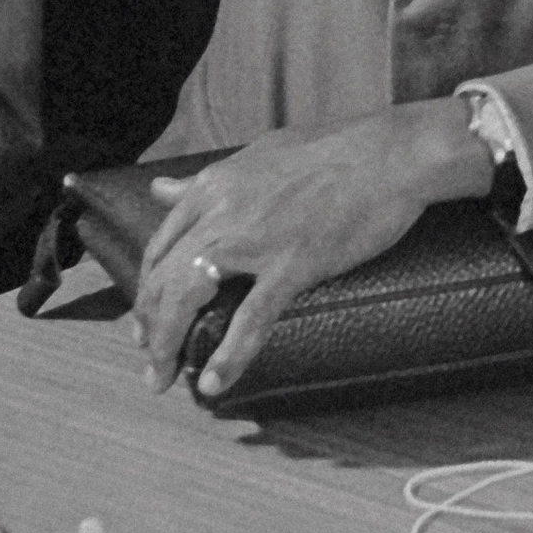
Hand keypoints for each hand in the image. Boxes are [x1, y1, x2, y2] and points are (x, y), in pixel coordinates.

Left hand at [129, 100, 494, 398]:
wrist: (388, 154)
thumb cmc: (332, 150)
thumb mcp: (256, 156)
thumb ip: (205, 181)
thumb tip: (161, 190)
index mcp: (213, 187)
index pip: (159, 246)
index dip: (146, 290)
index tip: (144, 320)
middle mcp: (222, 213)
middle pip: (163, 279)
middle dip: (148, 328)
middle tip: (151, 363)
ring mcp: (255, 241)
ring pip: (188, 299)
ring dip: (167, 346)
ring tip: (164, 379)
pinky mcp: (293, 264)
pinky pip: (251, 318)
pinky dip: (229, 355)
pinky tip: (215, 383)